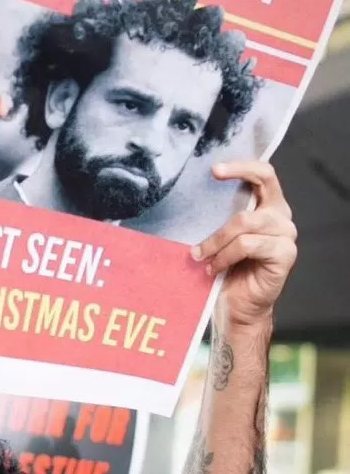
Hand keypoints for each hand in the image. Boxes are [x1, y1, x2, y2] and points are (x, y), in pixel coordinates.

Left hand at [192, 161, 296, 327]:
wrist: (237, 307)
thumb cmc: (227, 270)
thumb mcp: (219, 236)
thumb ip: (219, 214)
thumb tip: (188, 195)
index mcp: (268, 205)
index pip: (263, 174)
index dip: (241, 167)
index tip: (214, 170)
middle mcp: (281, 216)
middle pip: (254, 195)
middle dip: (220, 216)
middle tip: (195, 240)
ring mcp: (286, 235)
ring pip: (245, 223)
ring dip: (217, 241)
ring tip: (201, 258)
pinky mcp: (285, 254)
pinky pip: (248, 244)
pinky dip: (226, 256)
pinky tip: (215, 269)